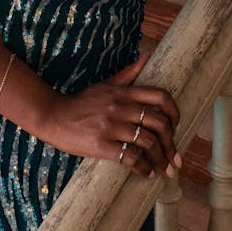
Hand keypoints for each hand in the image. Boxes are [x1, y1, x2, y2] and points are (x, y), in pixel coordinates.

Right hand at [40, 55, 181, 177]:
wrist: (54, 116)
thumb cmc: (82, 102)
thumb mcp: (106, 84)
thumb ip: (128, 73)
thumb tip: (147, 56)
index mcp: (124, 93)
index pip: (160, 96)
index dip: (174, 112)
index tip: (177, 127)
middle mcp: (121, 107)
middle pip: (159, 123)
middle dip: (171, 143)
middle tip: (174, 157)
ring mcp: (111, 126)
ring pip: (148, 142)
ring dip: (161, 160)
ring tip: (164, 170)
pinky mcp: (101, 145)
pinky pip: (130, 158)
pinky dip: (143, 168)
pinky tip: (146, 174)